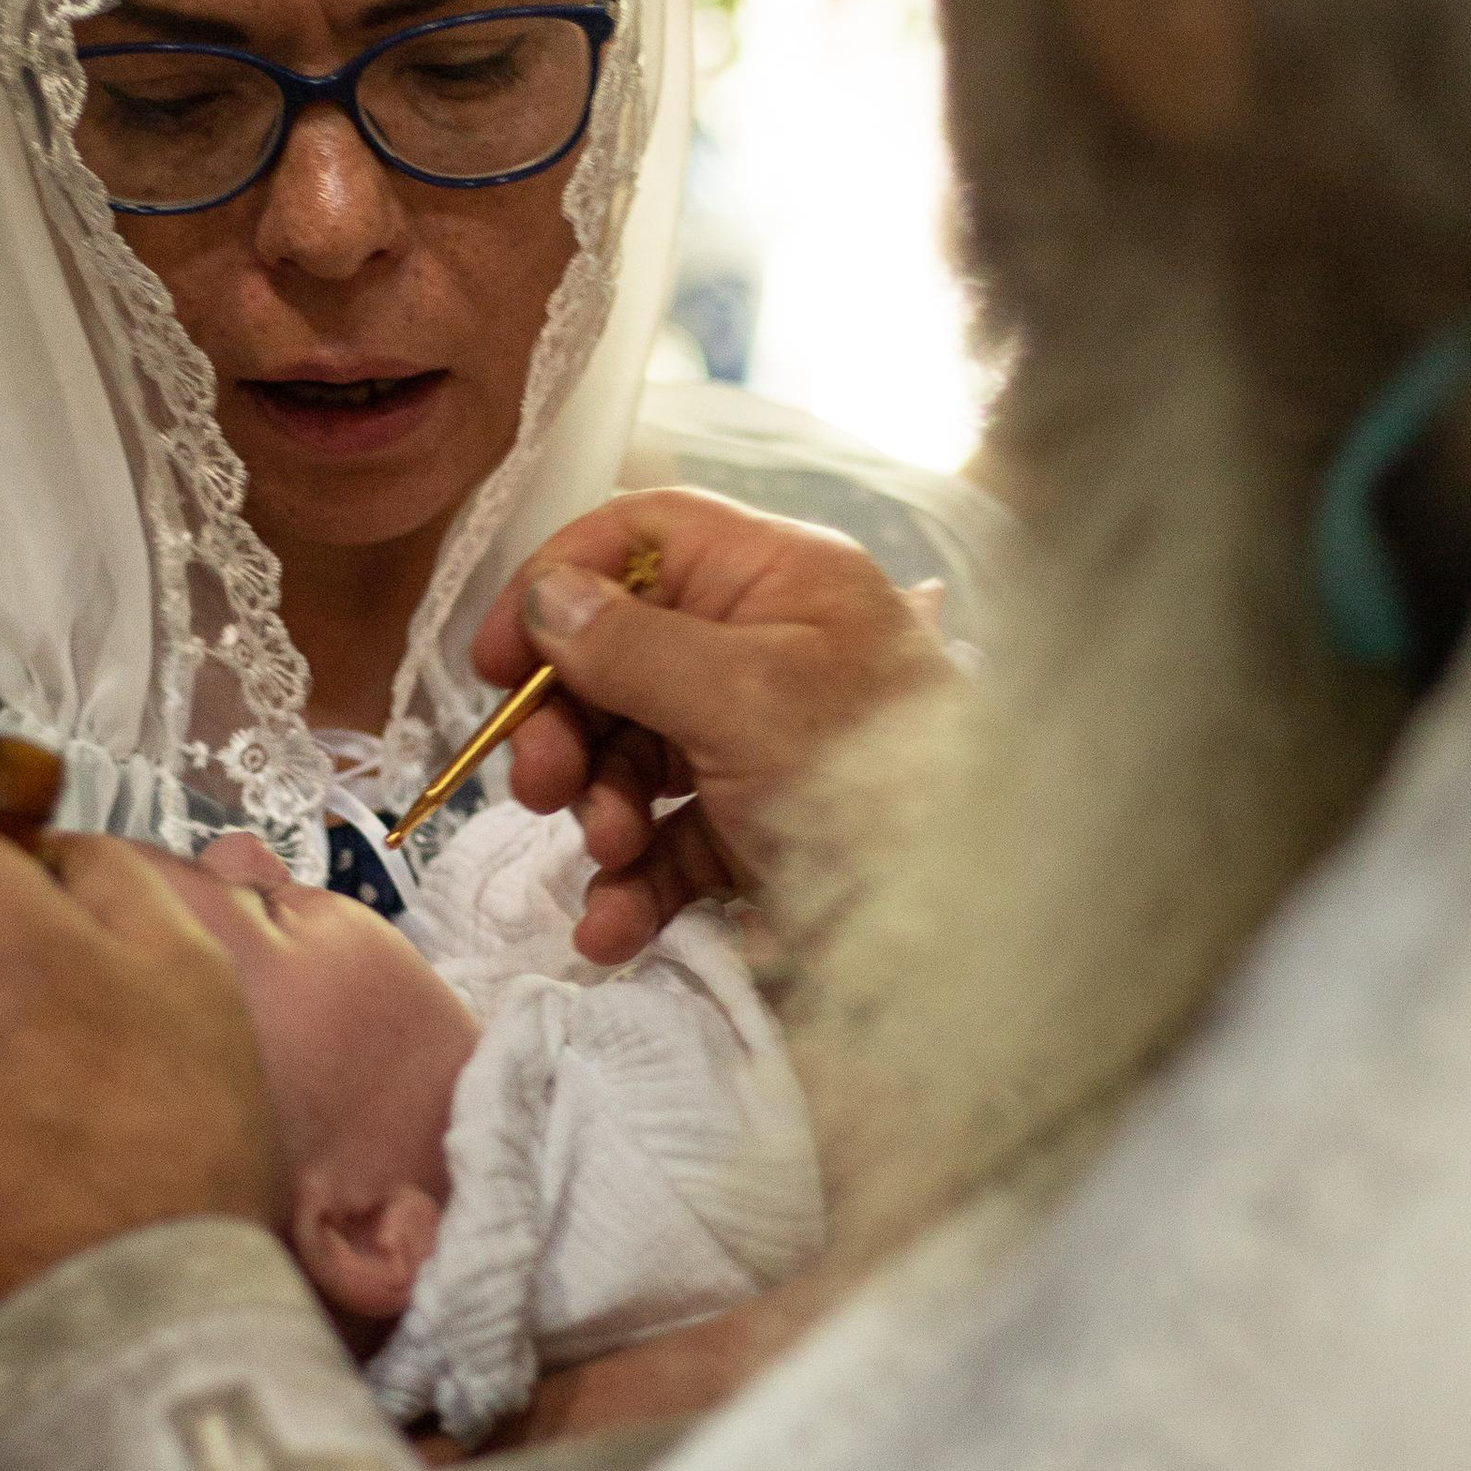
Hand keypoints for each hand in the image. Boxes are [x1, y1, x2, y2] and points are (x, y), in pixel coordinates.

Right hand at [470, 492, 951, 963]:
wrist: (974, 922)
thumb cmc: (872, 779)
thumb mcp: (743, 698)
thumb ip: (633, 645)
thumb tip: (547, 598)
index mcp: (776, 581)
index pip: (641, 540)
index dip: (556, 586)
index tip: (495, 662)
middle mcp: (766, 650)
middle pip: (621, 658)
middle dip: (570, 727)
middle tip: (538, 786)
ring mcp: (760, 745)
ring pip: (636, 758)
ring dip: (601, 811)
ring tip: (610, 854)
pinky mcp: (758, 832)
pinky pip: (671, 844)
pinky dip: (634, 886)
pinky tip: (612, 931)